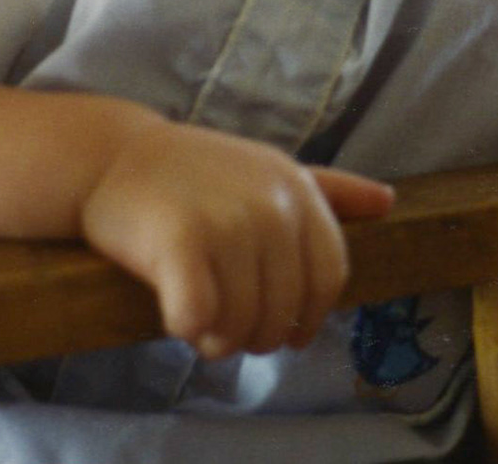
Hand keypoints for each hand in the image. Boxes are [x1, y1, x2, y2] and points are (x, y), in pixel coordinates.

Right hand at [79, 120, 393, 358]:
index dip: (309, 315)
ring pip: (242, 322)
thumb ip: (328, 189)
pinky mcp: (180, 243)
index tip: (285, 331)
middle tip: (228, 333)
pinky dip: (187, 329)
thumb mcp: (268, 169)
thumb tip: (388, 201)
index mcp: (297, 189)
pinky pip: (198, 319)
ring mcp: (226, 222)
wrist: (110, 158)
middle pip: (284, 309)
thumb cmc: (192, 172)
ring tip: (202, 329)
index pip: (330, 277)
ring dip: (220, 340)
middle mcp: (270, 204)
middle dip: (259, 335)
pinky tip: (177, 318)